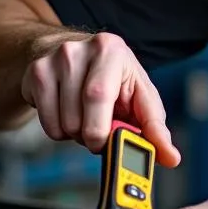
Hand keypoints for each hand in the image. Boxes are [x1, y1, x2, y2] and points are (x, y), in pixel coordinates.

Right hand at [19, 32, 179, 163]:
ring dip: (78, 135)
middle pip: (79, 118)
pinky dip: (60, 130)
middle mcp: (78, 51)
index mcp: (110, 50)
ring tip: (87, 117)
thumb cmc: (114, 78)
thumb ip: (155, 126)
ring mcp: (53, 62)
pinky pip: (48, 125)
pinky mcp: (35, 75)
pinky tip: (68, 112)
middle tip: (102, 131)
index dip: (103, 131)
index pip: (100, 96)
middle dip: (93, 137)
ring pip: (64, 125)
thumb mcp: (139, 95)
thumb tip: (171, 158)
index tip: (108, 146)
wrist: (74, 54)